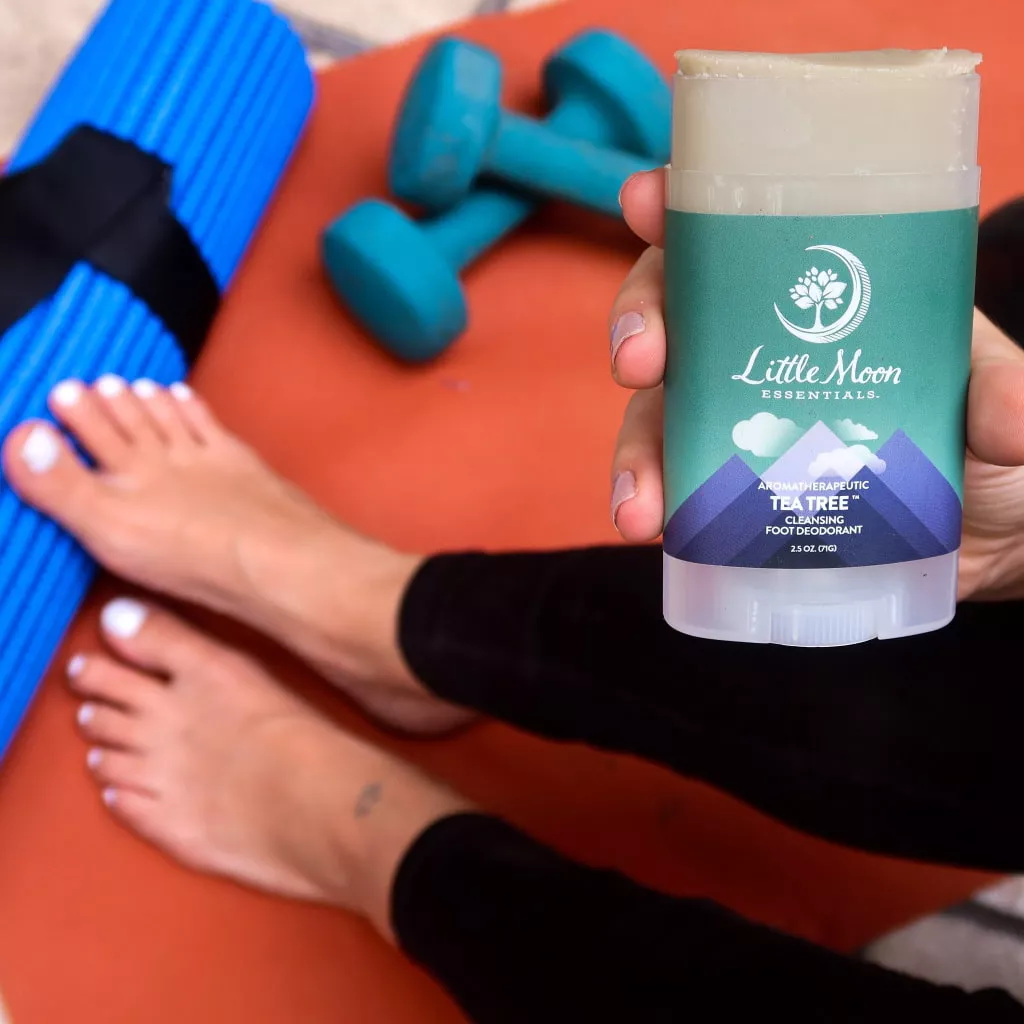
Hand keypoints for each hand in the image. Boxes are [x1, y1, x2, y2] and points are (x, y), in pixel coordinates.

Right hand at [608, 169, 1023, 601]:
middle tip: (637, 362)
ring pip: (657, 410)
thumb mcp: (1000, 401)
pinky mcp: (728, 491)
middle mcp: (762, 350)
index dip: (681, 209)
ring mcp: (738, 423)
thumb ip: (1001, 396)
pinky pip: (671, 487)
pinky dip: (649, 502)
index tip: (645, 202)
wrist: (984, 537)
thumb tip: (1004, 422)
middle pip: (675, 313)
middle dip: (640, 323)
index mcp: (820, 297)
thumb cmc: (988, 445)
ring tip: (639, 501)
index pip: (737, 233)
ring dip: (634, 448)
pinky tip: (647, 526)